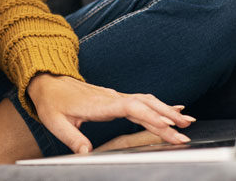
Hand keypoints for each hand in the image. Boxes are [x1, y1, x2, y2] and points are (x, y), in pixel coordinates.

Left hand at [26, 74, 194, 154]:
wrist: (47, 81)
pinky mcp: (116, 99)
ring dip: (167, 110)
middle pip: (145, 105)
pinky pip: (142, 102)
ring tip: (187, 120)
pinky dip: (158, 107)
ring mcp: (115, 97)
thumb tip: (86, 154)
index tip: (168, 126)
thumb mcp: (55, 122)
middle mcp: (112, 98)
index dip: (151, 117)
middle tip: (186, 130)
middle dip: (167, 117)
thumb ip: (72, 138)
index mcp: (100, 103)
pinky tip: (172, 110)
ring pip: (147, 102)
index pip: (132, 109)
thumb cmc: (51, 101)